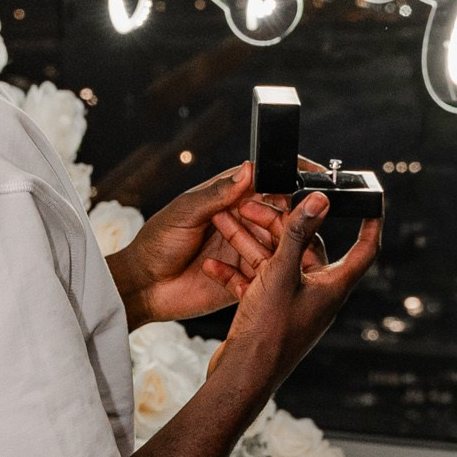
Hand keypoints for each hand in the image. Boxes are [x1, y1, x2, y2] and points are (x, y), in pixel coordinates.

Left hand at [106, 162, 280, 329]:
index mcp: (229, 198)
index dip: (290, 175)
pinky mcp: (248, 278)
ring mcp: (248, 250)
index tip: (312, 173)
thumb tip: (249, 170)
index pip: (266, 180)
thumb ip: (216, 194)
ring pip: (283, 242)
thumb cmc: (157, 244)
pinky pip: (271, 274)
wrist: (144, 287)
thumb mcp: (184, 213)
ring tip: (269, 250)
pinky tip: (264, 273)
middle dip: (290, 214)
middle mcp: (243, 222)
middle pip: (283, 211)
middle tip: (284, 222)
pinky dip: (273, 271)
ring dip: (284, 243)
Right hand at [214, 188, 381, 404]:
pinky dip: (237, 270)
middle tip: (253, 202)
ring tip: (225, 220)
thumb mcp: (281, 274)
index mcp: (333, 286)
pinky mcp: (269, 312)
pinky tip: (212, 264)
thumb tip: (320, 201)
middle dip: (280, 221)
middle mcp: (317, 293)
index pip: (364, 248)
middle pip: (306, 246)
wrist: (242, 376)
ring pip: (276, 261)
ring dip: (251, 241)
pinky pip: (257, 282)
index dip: (371, 223)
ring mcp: (292, 303)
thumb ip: (297, 234)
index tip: (372, 201)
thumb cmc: (269, 331)